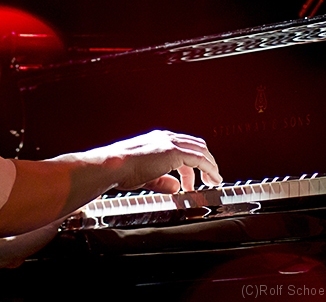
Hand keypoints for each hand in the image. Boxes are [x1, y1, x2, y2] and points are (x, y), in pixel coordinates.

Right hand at [90, 129, 221, 192]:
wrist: (112, 165)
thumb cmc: (120, 171)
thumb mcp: (145, 177)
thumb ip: (162, 181)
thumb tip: (175, 186)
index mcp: (157, 140)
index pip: (183, 145)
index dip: (193, 160)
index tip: (195, 176)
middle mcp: (165, 138)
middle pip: (196, 145)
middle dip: (206, 161)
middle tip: (209, 178)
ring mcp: (170, 143)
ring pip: (201, 150)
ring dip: (210, 165)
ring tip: (214, 180)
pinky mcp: (173, 152)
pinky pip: (199, 159)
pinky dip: (209, 169)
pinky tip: (213, 179)